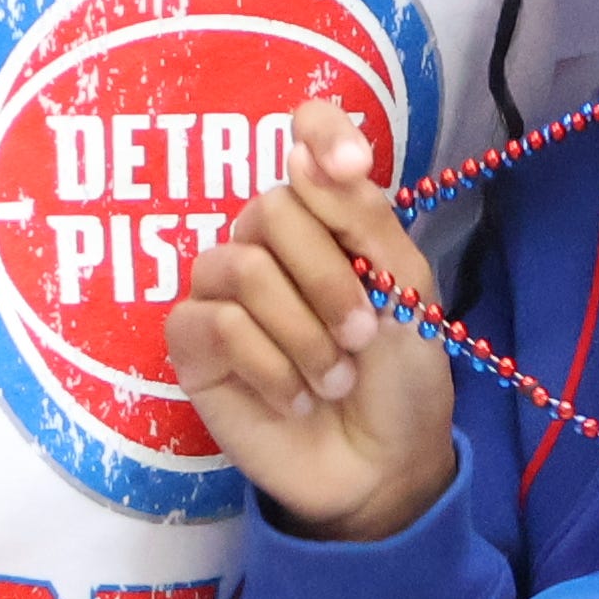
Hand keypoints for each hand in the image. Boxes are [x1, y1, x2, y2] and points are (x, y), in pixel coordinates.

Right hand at [167, 102, 456, 544]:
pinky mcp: (192, 346)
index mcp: (326, 216)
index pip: (305, 134)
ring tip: (333, 380)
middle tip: (362, 339)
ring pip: (243, 268)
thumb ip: (362, 219)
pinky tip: (295, 399)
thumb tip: (303, 150)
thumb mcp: (406, 292)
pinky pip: (213, 323)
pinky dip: (268, 367)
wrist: (383, 465)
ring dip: (303, 334)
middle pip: (274, 208)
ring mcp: (223, 291)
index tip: (352, 166)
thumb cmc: (398, 376)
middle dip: (328, 281)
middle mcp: (268, 241)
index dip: (322, 132)